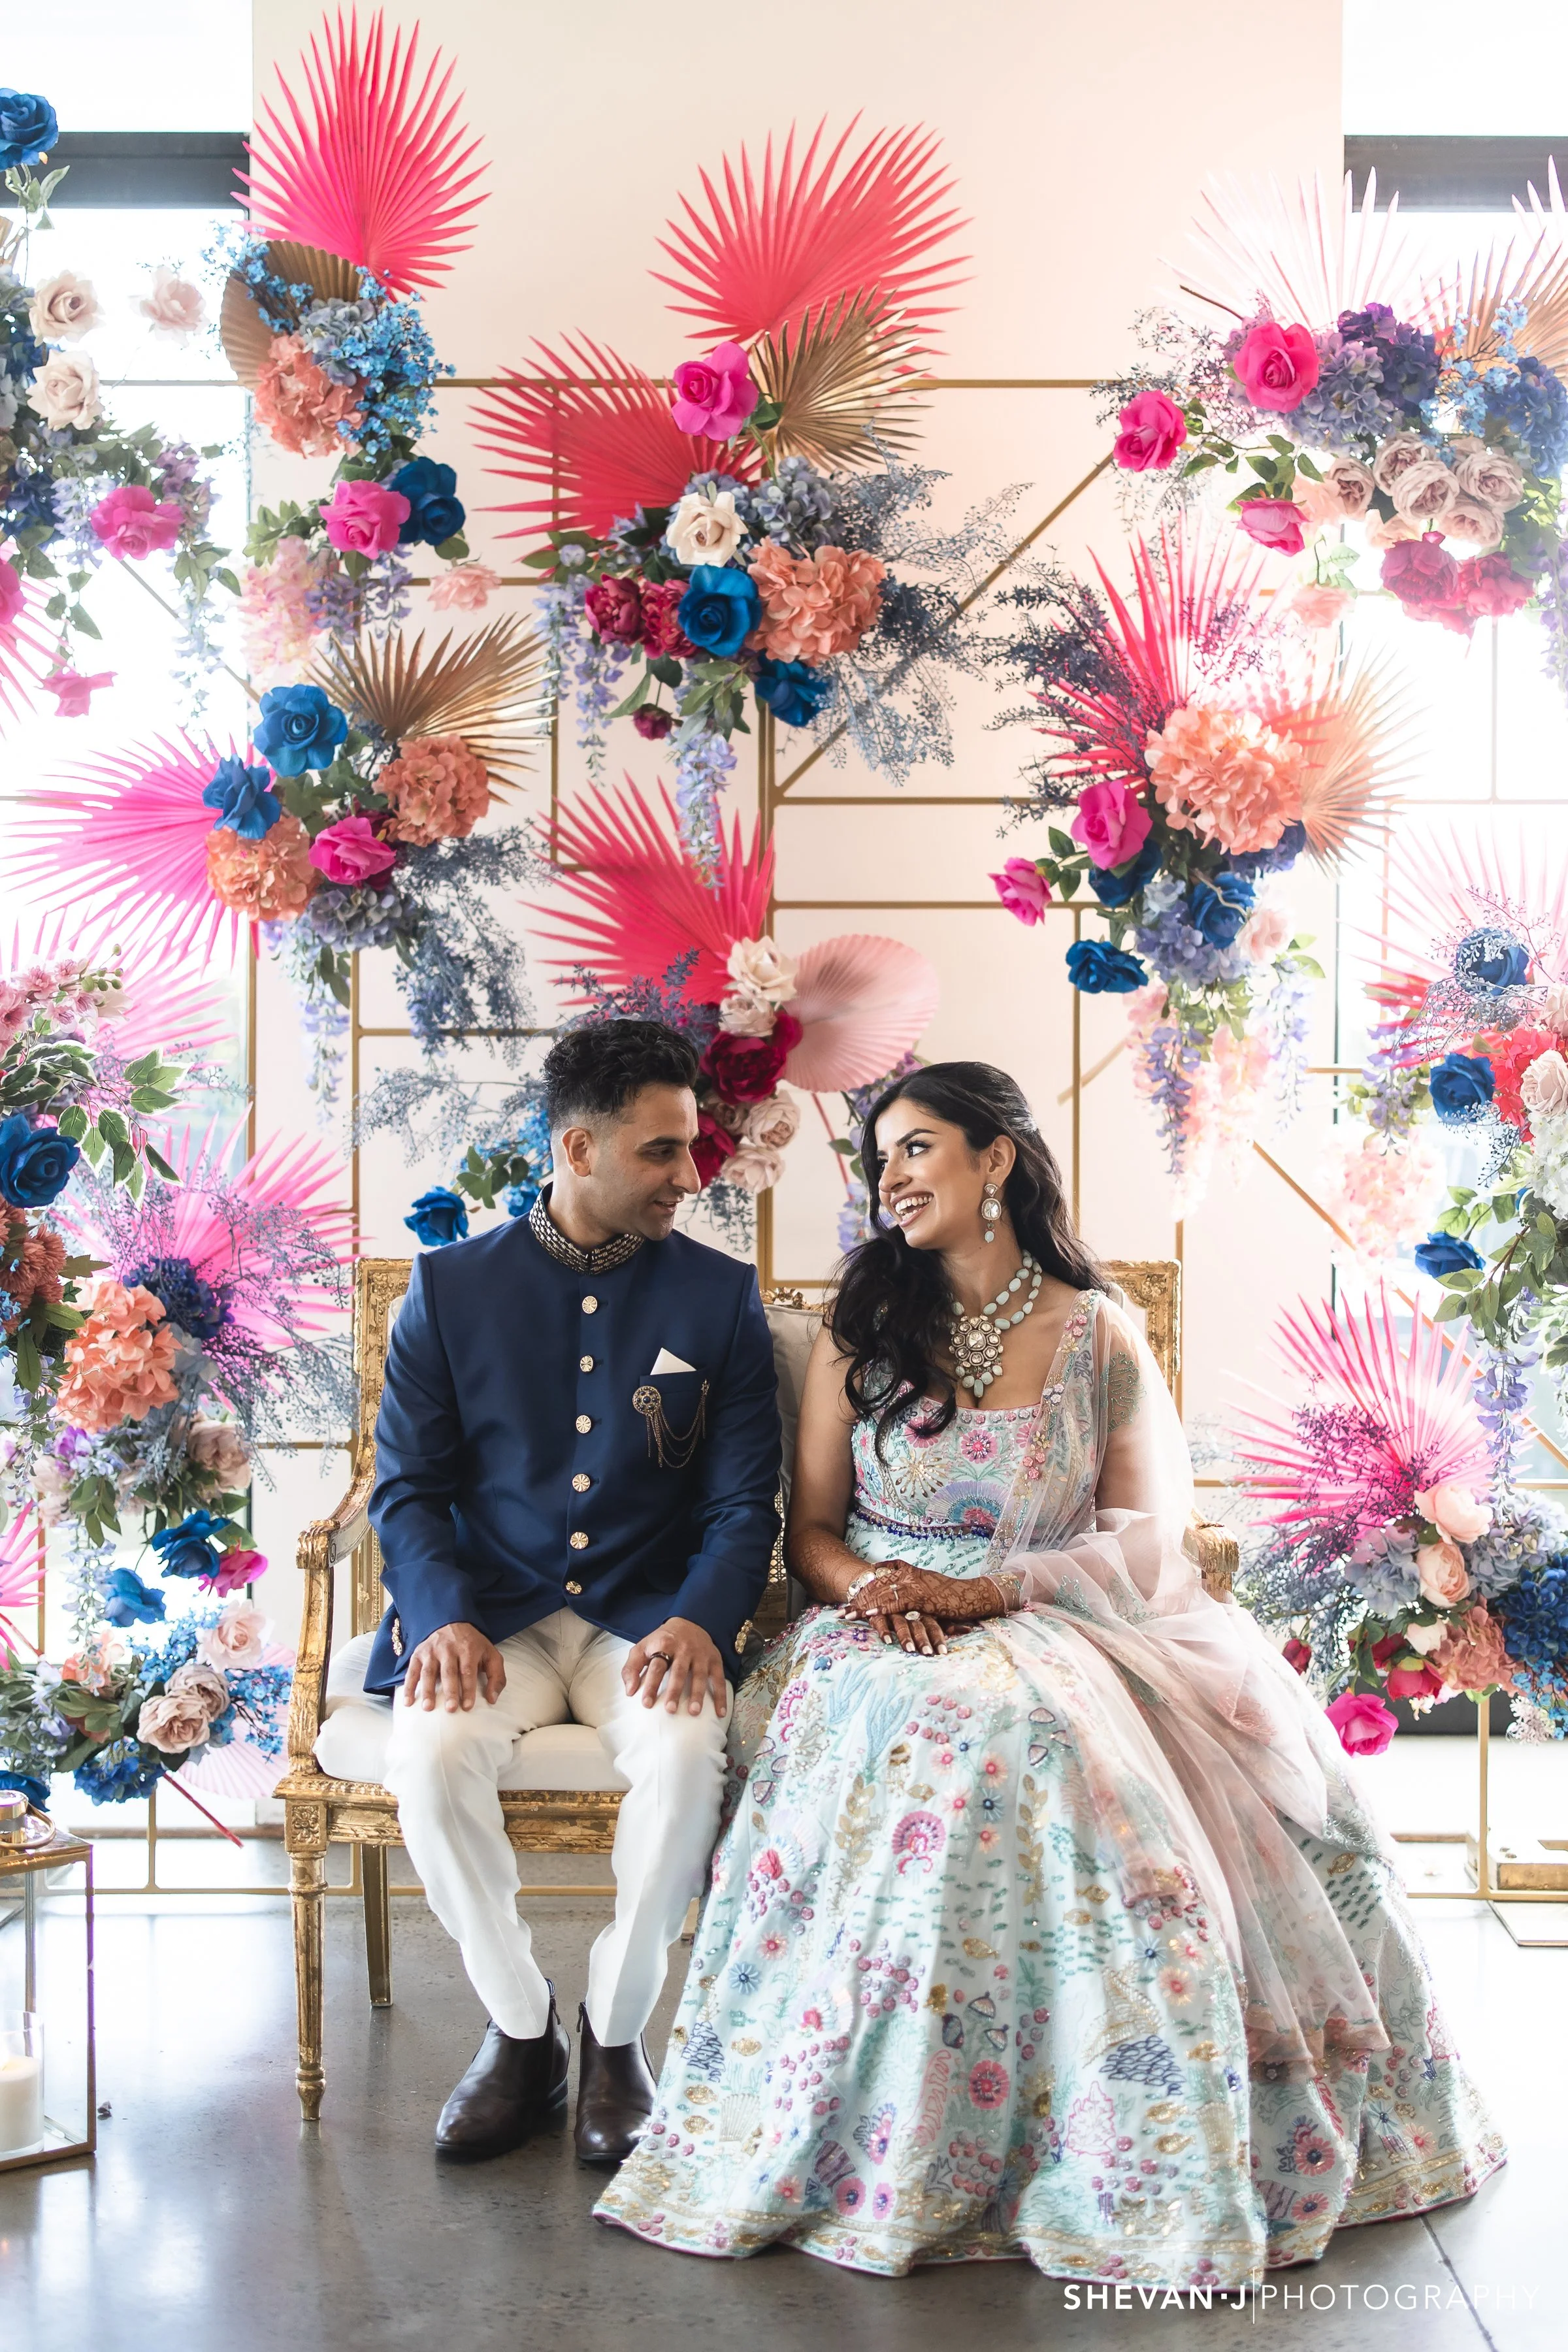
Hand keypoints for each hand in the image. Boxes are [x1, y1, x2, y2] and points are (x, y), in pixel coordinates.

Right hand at [401, 1621, 506, 1711]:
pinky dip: (409, 1686)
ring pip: (429, 1671)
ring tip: (428, 1707)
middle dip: (450, 1691)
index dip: (468, 1689)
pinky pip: (412, 1671)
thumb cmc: (473, 1645)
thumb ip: (496, 1677)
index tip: (467, 1706)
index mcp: (468, 1649)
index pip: (467, 1671)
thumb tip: (492, 1700)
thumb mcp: (491, 1655)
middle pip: (449, 1672)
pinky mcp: (418, 1654)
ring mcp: (431, 1651)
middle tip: (450, 1709)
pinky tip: (408, 1701)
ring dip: (428, 1690)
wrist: (452, 1623)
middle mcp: (448, 1649)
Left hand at [622, 1616, 727, 1716]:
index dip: (651, 1685)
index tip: (647, 1704)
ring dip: (697, 1694)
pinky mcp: (714, 1659)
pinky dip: (721, 1696)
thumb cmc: (662, 1640)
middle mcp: (683, 1649)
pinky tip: (720, 1712)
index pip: (657, 1667)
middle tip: (670, 1710)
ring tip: (694, 1712)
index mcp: (664, 1645)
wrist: (689, 1622)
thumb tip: (630, 1691)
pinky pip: (719, 1679)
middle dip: (674, 1690)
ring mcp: (701, 1655)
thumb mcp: (642, 1647)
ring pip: (699, 1675)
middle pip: (678, 1671)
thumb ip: (632, 1668)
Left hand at [846, 1564, 1010, 1653]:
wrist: (971, 1595)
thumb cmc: (950, 1593)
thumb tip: (892, 1586)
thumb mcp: (927, 1584)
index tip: (847, 1600)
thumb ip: (909, 1582)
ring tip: (848, 1614)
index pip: (879, 1580)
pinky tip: (870, 1614)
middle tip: (840, 1610)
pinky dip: (883, 1608)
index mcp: (908, 1572)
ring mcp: (915, 1585)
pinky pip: (898, 1603)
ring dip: (864, 1606)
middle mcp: (909, 1576)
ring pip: (883, 1594)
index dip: (862, 1591)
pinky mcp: (922, 1597)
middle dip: (857, 1600)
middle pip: (877, 1587)